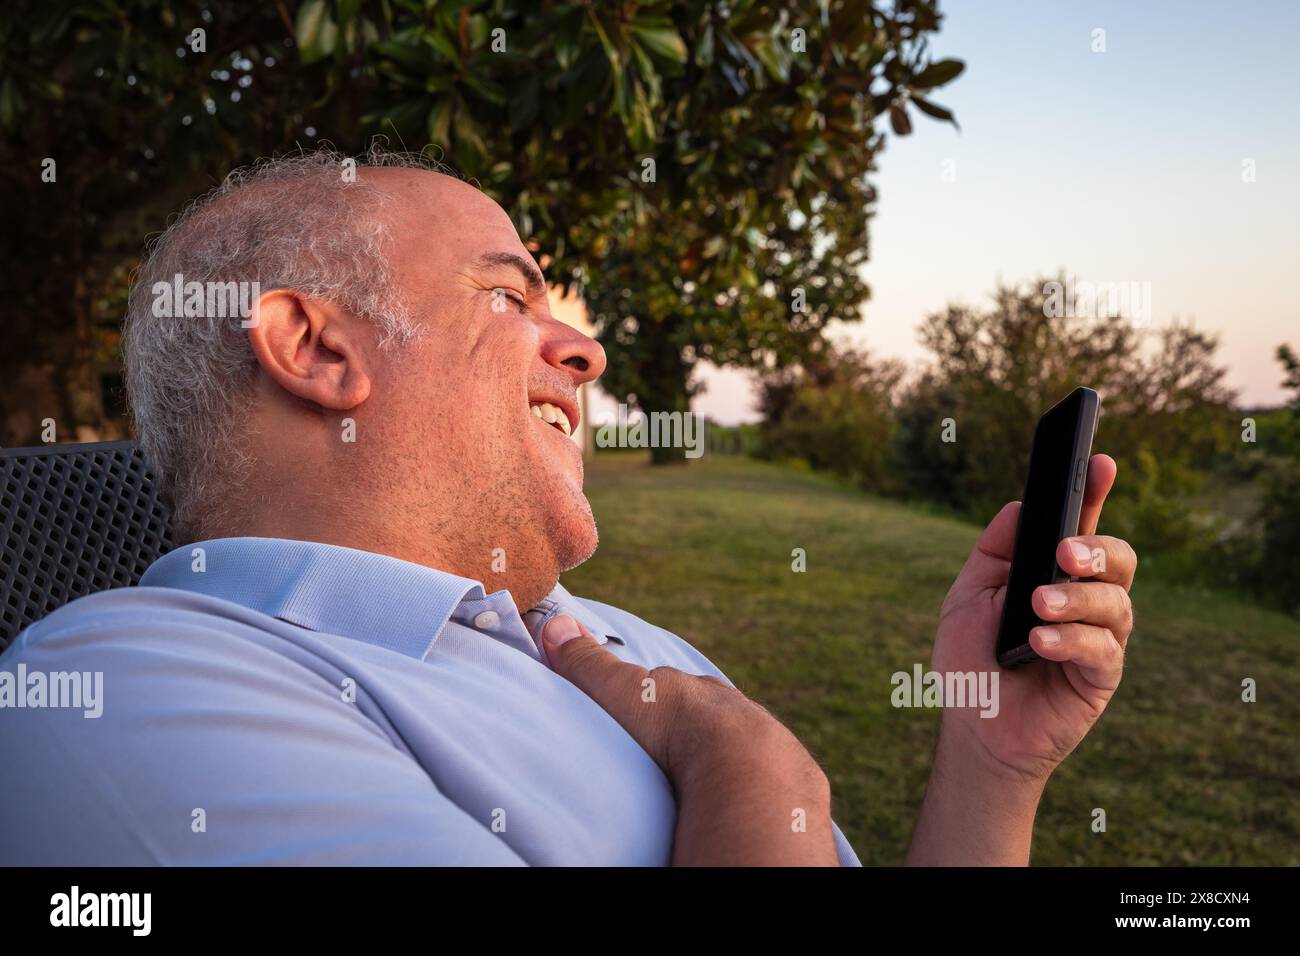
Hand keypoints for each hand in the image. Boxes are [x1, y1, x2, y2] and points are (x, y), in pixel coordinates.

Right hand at [541, 614, 837, 864]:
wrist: (745, 770)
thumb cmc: (676, 729)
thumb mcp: (622, 693)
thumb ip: (590, 664)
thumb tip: (552, 622)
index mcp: (699, 693)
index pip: (676, 691)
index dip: (657, 701)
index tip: (643, 715)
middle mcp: (736, 712)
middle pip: (710, 718)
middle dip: (692, 731)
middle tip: (667, 754)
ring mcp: (766, 747)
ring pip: (739, 750)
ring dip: (721, 763)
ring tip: (698, 787)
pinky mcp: (787, 786)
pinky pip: (764, 784)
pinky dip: (747, 790)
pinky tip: (733, 806)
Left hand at [933, 454, 1136, 784]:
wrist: (973, 727)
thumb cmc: (970, 659)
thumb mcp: (969, 595)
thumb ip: (995, 550)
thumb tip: (1022, 503)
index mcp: (1054, 572)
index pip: (1082, 523)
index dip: (1094, 491)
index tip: (1098, 460)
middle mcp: (1086, 598)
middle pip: (1119, 556)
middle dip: (1097, 546)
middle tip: (1064, 551)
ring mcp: (1100, 636)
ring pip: (1116, 600)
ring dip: (1077, 598)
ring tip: (1039, 604)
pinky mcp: (1101, 676)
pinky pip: (1104, 649)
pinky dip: (1072, 639)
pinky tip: (1040, 641)